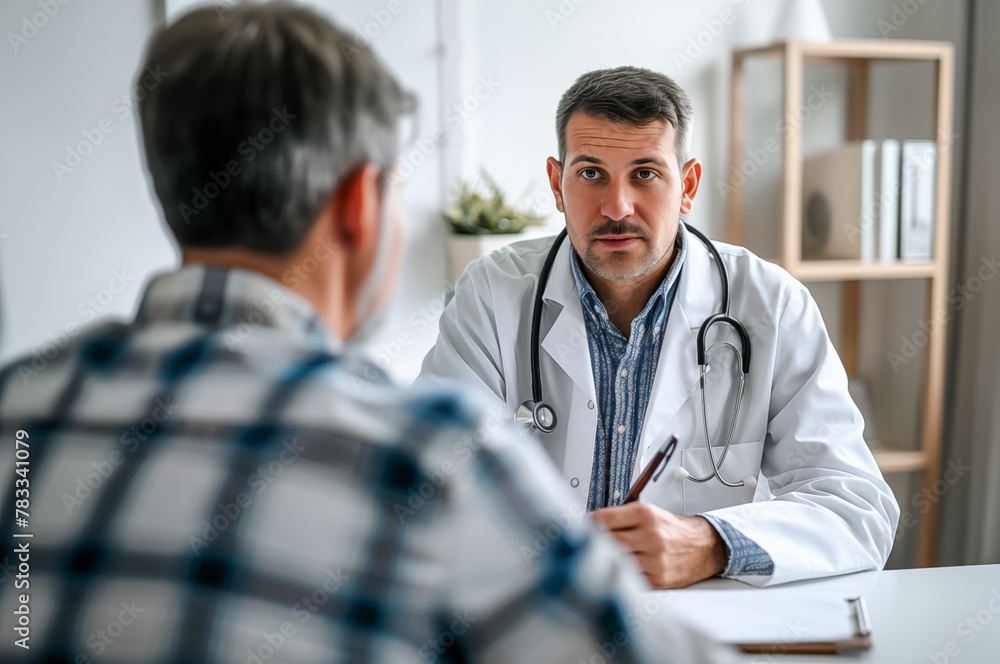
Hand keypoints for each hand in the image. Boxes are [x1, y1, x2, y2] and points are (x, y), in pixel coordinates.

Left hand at [591, 503, 726, 588]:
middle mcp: (650, 536)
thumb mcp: (647, 512)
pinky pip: (628, 579)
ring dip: (604, 561)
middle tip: (582, 545)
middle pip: (606, 542)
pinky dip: (619, 575)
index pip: (603, 519)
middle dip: (592, 544)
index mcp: (645, 515)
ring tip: (598, 559)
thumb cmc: (670, 529)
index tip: (579, 528)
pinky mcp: (657, 580)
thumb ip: (619, 517)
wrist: (702, 546)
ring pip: (615, 562)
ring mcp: (654, 560)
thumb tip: (588, 524)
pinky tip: (616, 571)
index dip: (586, 524)